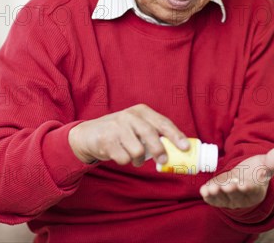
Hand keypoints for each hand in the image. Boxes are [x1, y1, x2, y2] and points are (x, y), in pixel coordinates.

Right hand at [68, 104, 188, 165]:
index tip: (185, 147)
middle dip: (159, 150)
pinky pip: (124, 158)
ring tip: (133, 157)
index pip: (163, 122)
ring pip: (137, 150)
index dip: (176, 135)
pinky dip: (125, 161)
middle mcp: (129, 116)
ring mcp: (116, 127)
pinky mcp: (105, 140)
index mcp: (141, 111)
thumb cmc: (120, 132)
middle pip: (150, 135)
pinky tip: (119, 155)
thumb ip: (154, 133)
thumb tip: (177, 150)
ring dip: (137, 160)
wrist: (88, 134)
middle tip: (163, 161)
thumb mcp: (136, 126)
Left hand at [200, 145, 273, 208]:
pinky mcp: (218, 197)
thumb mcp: (267, 163)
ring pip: (223, 198)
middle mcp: (243, 198)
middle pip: (236, 196)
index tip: (244, 184)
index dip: (248, 188)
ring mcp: (229, 199)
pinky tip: (204, 189)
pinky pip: (213, 199)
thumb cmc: (256, 171)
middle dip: (231, 191)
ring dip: (217, 194)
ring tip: (212, 188)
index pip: (252, 191)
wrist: (243, 177)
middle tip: (227, 186)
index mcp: (257, 190)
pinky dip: (208, 196)